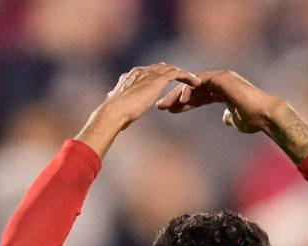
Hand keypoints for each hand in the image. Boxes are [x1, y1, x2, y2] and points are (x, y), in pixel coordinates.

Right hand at [76, 63, 199, 158]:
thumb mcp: (117, 109)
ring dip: (183, 74)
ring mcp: (148, 74)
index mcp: (129, 77)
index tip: (165, 81)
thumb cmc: (112, 116)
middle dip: (171, 72)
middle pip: (160, 67)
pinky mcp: (157, 80)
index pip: (146, 72)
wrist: (113, 112)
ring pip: (170, 69)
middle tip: (183, 79)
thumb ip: (118, 108)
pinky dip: (187, 77)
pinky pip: (177, 74)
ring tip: (194, 81)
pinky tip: (197, 83)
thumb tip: (111, 116)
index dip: (157, 76)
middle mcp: (139, 72)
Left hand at [157, 69, 307, 160]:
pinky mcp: (223, 78)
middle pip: (192, 89)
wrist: (264, 116)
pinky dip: (189, 91)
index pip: (197, 96)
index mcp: (222, 91)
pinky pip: (201, 83)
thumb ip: (230, 117)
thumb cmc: (254, 121)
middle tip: (160, 106)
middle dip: (175, 98)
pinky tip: (180, 101)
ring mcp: (222, 78)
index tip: (170, 111)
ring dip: (178, 94)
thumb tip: (226, 119)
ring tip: (165, 105)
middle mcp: (220, 82)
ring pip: (193, 85)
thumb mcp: (237, 120)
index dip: (183, 103)